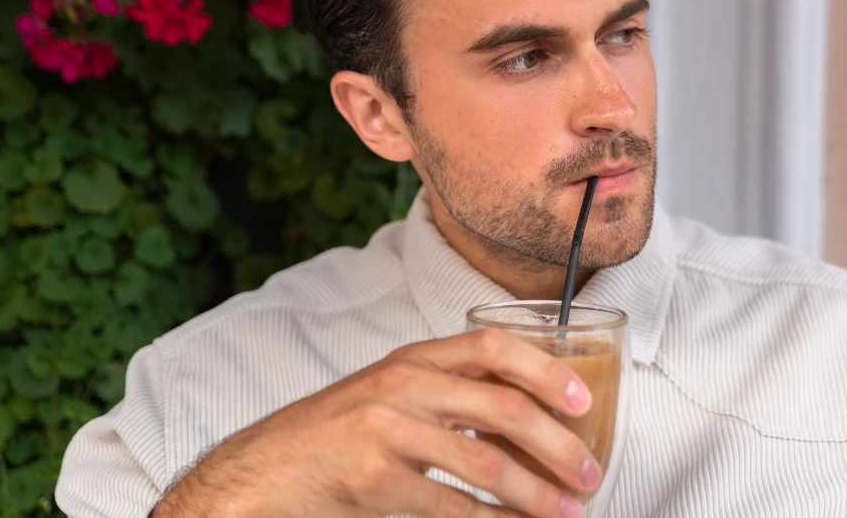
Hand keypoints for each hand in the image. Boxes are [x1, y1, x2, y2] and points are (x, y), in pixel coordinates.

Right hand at [151, 327, 597, 517]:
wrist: (258, 474)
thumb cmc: (330, 436)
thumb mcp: (385, 394)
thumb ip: (443, 393)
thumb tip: (521, 415)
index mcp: (411, 358)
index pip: (492, 345)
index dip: (545, 369)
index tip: (583, 400)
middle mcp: (401, 385)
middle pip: (503, 406)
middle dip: (557, 444)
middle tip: (589, 474)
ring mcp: (386, 432)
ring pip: (486, 462)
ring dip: (536, 494)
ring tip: (567, 512)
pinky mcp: (373, 481)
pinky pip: (452, 507)